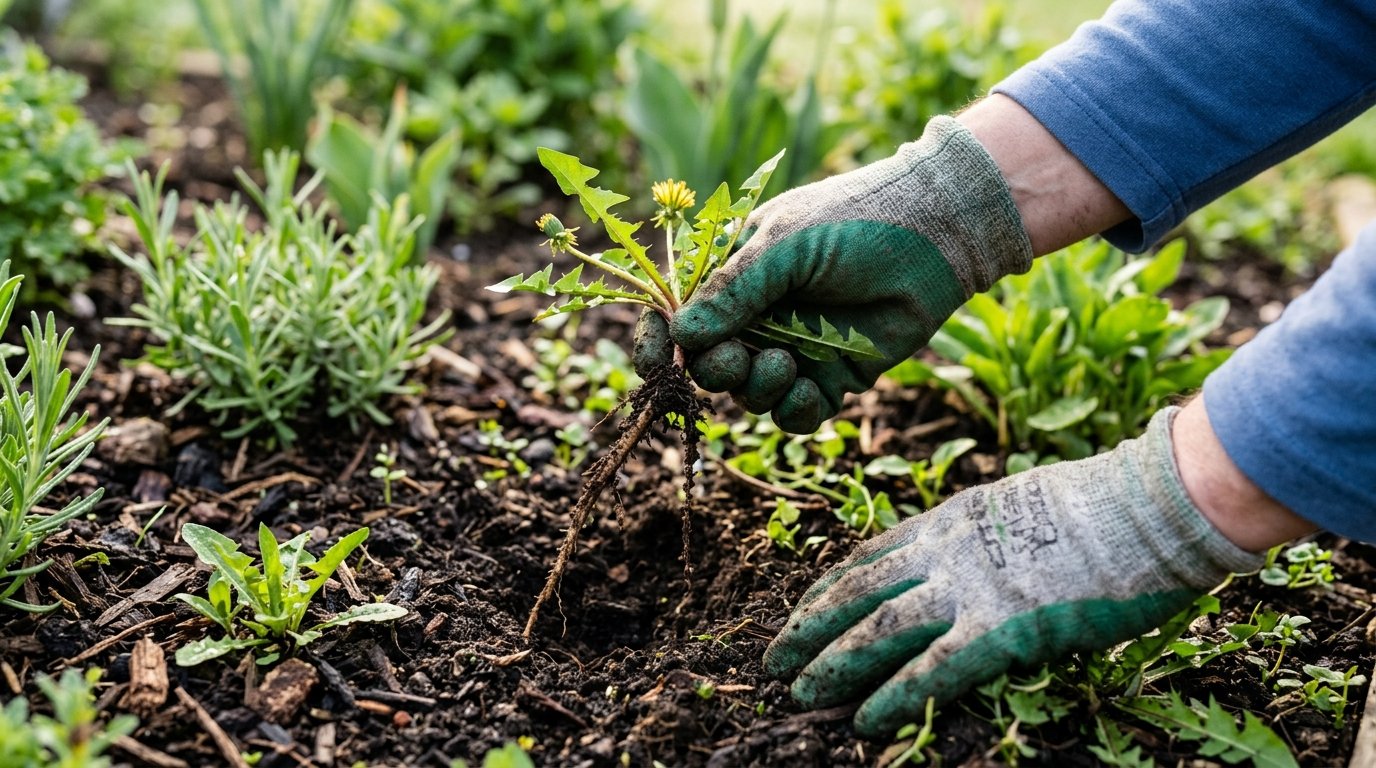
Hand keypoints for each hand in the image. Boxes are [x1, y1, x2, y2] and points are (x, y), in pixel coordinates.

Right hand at [634, 116, 1031, 432]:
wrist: (940, 235)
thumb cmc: (857, 221)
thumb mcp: (785, 245)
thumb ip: (733, 291)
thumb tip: (681, 336)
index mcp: (737, 274)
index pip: (679, 315)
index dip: (658, 342)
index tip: (653, 362)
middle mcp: (760, 315)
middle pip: (709, 364)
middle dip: (715, 370)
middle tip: (738, 359)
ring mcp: (796, 348)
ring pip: (749, 395)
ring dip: (758, 389)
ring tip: (789, 363)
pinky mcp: (833, 377)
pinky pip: (795, 414)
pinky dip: (796, 411)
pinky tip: (813, 388)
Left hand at [762, 408, 1261, 736]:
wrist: (1152, 504)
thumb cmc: (1104, 506)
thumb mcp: (1019, 506)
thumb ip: (979, 537)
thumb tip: (960, 562)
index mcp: (949, 518)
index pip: (868, 555)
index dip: (827, 587)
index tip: (800, 610)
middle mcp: (945, 550)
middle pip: (857, 591)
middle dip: (811, 627)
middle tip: (776, 659)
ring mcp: (970, 587)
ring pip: (878, 629)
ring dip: (834, 664)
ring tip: (800, 694)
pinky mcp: (1002, 627)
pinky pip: (933, 670)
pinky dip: (892, 697)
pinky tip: (863, 720)